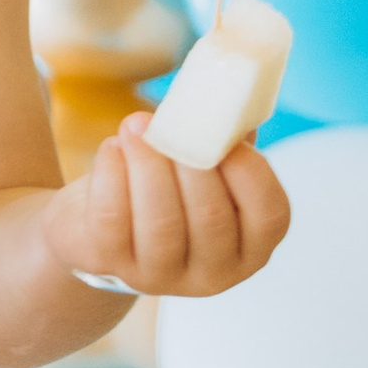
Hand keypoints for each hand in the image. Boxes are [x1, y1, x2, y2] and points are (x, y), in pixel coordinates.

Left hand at [44, 112, 289, 297]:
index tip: (223, 135)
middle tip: (166, 121)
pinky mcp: (111, 265)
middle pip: (210, 217)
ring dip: (147, 164)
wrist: (98, 225)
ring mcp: (160, 276)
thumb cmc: (168, 186)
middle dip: (189, 161)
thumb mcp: (205, 168)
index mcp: (251, 246)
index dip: (250, 172)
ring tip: (134, 125)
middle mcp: (213, 273)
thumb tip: (230, 90)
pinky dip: (111, 176)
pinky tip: (113, 148)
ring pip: (160, 223)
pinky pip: (112, 221)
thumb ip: (225, 138)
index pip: (269, 215)